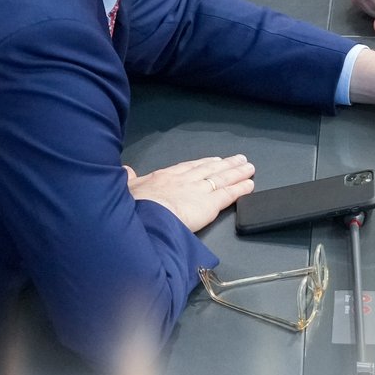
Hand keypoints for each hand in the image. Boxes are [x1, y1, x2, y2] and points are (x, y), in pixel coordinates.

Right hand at [126, 155, 254, 231]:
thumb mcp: (126, 189)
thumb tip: (124, 170)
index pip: (188, 168)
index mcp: (165, 177)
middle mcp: (185, 181)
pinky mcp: (210, 204)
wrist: (146, 215)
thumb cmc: (135, 206)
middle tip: (237, 159)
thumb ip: (128, 179)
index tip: (212, 160)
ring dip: (237, 172)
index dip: (202, 164)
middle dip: (225, 164)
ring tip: (248, 167)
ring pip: (222, 178)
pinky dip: (240, 188)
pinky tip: (250, 184)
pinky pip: (229, 194)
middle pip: (210, 169)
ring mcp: (199, 190)